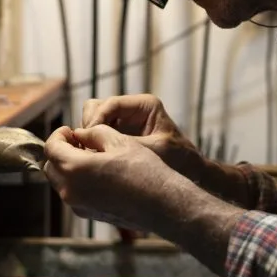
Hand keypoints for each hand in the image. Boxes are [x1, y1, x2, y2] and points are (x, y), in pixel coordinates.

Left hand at [43, 124, 176, 231]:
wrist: (162, 203)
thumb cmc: (143, 170)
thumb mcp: (119, 141)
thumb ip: (95, 133)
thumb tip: (81, 134)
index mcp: (75, 168)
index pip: (51, 147)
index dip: (58, 135)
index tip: (69, 129)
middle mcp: (71, 190)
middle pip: (51, 166)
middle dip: (60, 151)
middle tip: (78, 141)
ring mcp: (78, 205)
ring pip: (61, 181)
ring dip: (68, 167)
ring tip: (90, 156)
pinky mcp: (88, 214)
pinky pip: (73, 194)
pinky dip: (77, 181)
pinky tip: (98, 173)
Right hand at [81, 94, 201, 179]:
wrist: (189, 171)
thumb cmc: (178, 159)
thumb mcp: (153, 150)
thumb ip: (126, 144)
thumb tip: (95, 144)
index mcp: (145, 105)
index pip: (111, 104)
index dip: (96, 119)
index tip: (87, 138)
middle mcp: (132, 109)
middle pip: (97, 108)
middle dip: (89, 126)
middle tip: (87, 148)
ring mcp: (123, 122)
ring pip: (93, 120)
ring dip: (88, 136)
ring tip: (90, 155)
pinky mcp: (118, 135)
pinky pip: (96, 135)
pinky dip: (92, 145)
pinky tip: (93, 159)